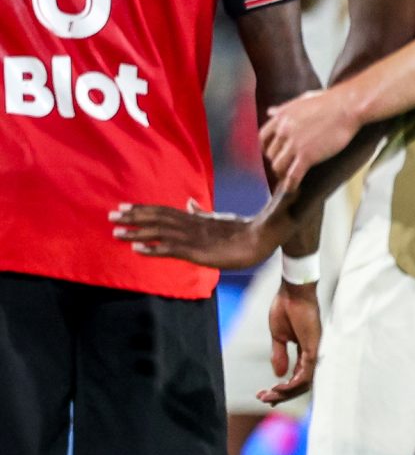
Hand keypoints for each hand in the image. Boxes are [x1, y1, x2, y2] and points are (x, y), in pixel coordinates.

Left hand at [110, 196, 283, 269]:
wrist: (263, 237)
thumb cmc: (244, 230)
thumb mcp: (219, 218)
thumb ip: (201, 213)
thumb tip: (189, 202)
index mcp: (195, 218)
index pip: (163, 211)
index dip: (142, 209)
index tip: (123, 207)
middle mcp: (191, 225)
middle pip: (157, 219)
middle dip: (133, 218)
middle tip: (110, 216)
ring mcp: (194, 238)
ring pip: (160, 233)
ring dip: (137, 232)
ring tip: (116, 232)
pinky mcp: (199, 252)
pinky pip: (172, 250)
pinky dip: (153, 249)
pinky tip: (137, 250)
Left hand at [261, 87, 361, 194]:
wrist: (346, 107)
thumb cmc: (329, 102)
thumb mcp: (301, 100)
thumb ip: (284, 108)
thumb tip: (270, 111)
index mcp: (281, 118)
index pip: (263, 137)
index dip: (266, 148)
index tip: (272, 153)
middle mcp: (283, 131)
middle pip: (271, 154)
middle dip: (276, 161)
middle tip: (284, 167)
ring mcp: (295, 145)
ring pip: (278, 166)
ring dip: (282, 174)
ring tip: (287, 178)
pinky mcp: (307, 156)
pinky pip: (293, 174)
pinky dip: (291, 184)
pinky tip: (291, 189)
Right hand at [262, 278, 321, 404]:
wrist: (292, 292)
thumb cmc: (286, 309)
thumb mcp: (279, 336)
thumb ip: (279, 355)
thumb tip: (279, 374)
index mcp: (305, 351)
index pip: (298, 377)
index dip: (283, 389)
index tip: (265, 394)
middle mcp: (312, 355)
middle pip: (301, 384)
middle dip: (282, 395)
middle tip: (264, 399)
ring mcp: (314, 352)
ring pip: (304, 383)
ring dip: (285, 392)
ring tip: (268, 395)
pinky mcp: (313, 349)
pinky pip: (306, 373)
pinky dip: (293, 383)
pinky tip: (280, 387)